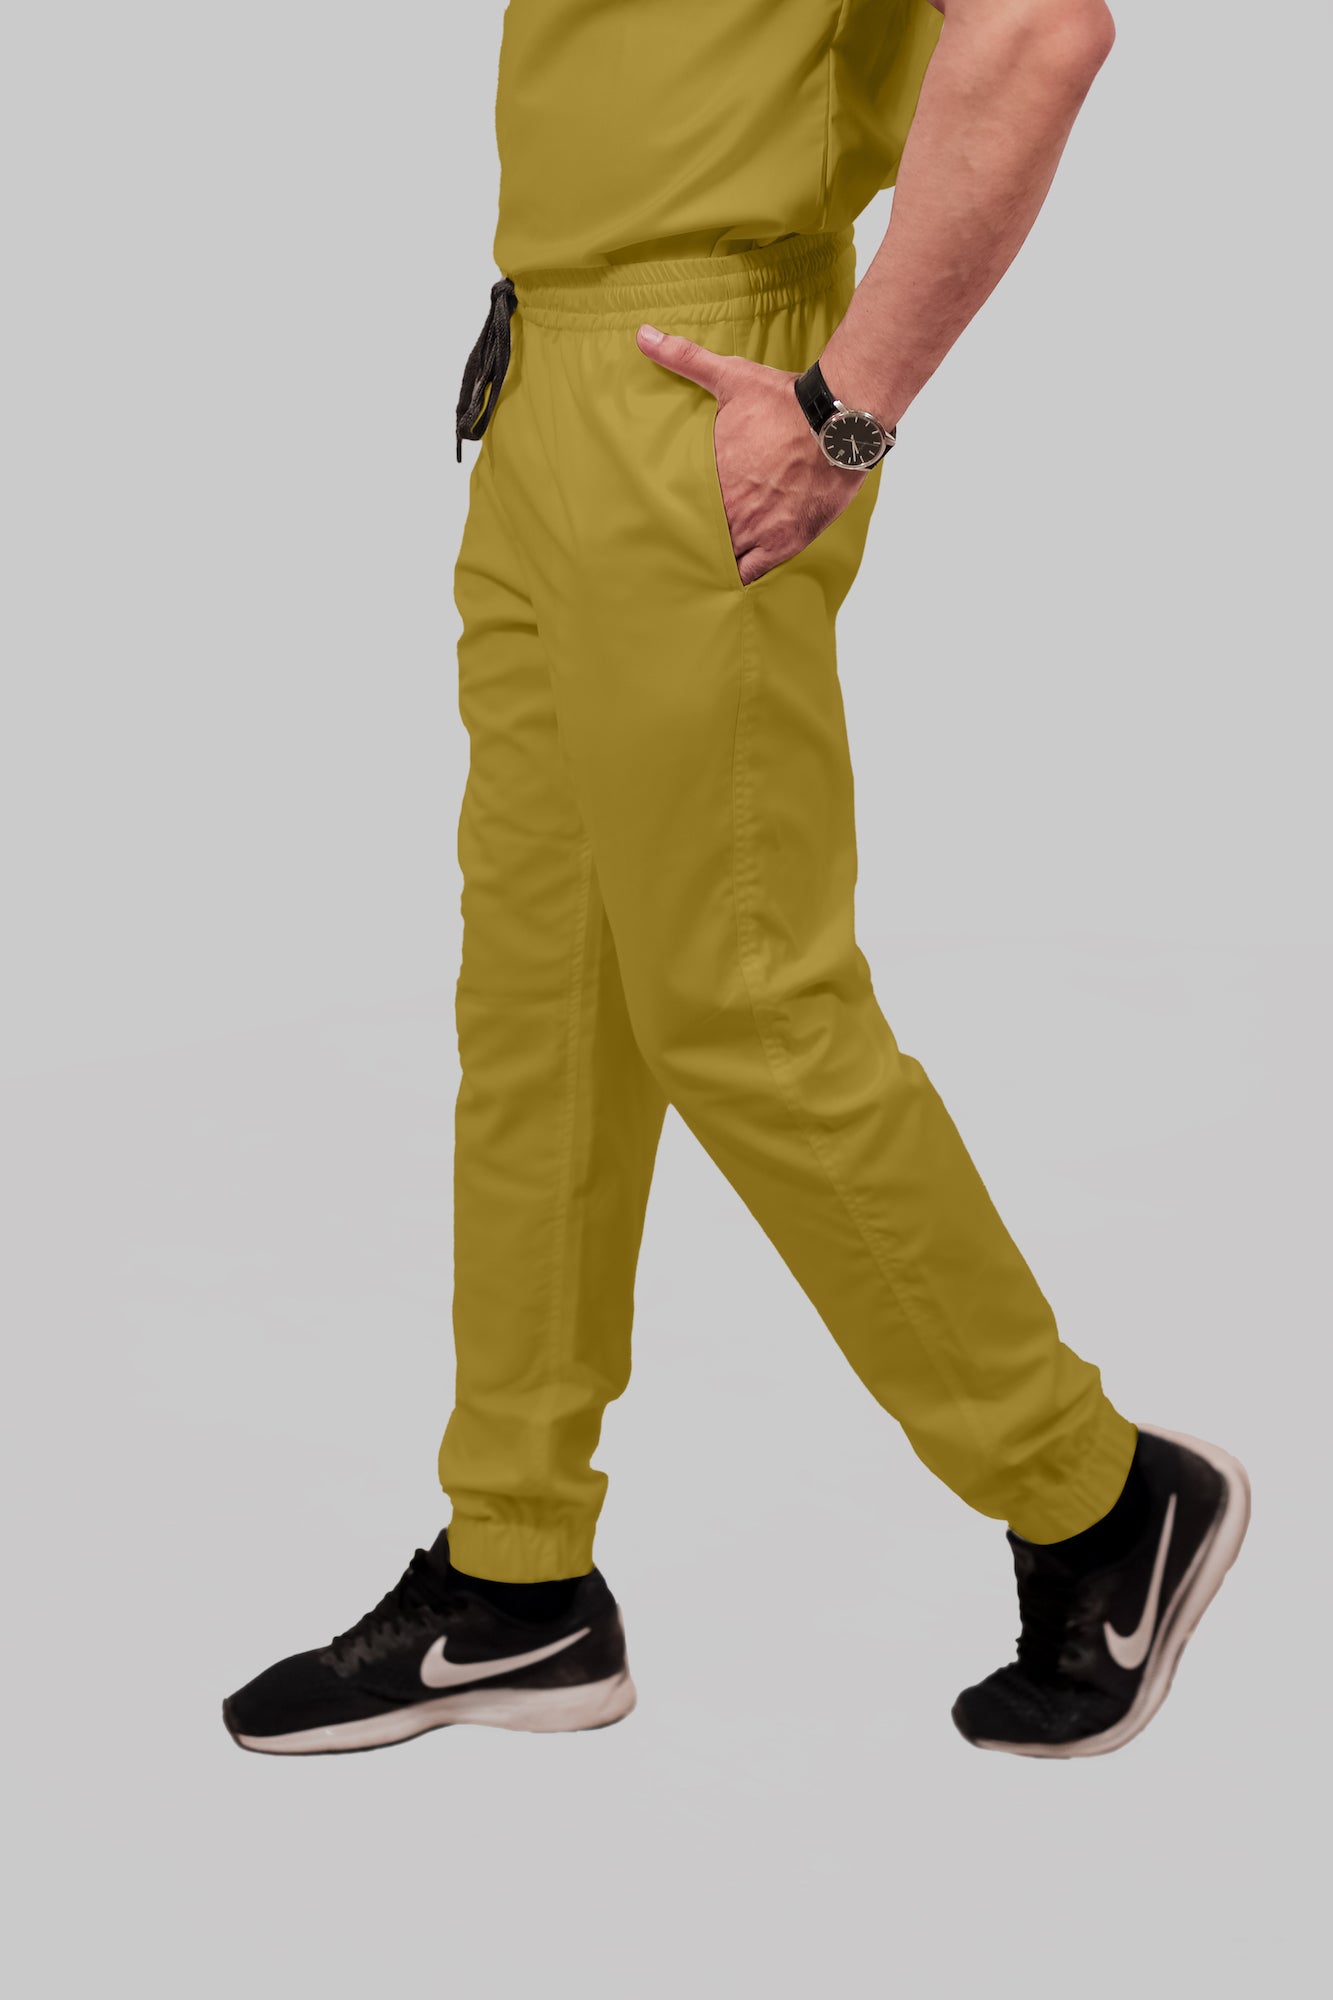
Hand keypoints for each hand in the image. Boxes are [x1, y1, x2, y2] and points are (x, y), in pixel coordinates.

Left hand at [636, 323, 865, 586]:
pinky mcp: (784, 543)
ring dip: (709, 560)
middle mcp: (729, 508)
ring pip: (719, 560)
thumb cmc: (787, 401)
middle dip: (685, 540)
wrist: (839, 421)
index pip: (674, 509)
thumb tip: (643, 335)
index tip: (659, 518)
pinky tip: (726, 577)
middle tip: (672, 546)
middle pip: (694, 538)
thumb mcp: (732, 377)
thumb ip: (685, 358)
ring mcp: (756, 529)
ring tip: (695, 564)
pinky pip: (750, 574)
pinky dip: (737, 576)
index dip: (667, 517)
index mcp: (710, 476)